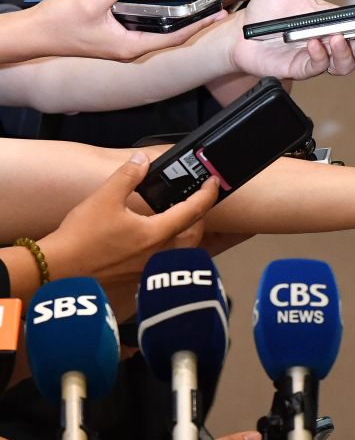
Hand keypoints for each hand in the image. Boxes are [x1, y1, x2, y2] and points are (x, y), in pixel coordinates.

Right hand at [21, 0, 223, 61]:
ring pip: (152, 18)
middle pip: (169, 29)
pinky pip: (132, 10)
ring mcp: (120, 37)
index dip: (199, 25)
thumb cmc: (56, 25)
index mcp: (129, 45)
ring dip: (166, 0)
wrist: (29, 34)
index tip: (218, 15)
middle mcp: (129, 44)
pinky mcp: (111, 28)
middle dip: (189, 12)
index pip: (175, 37)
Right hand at [39, 151, 218, 293]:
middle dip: (199, 217)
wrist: (56, 270)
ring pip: (181, 253)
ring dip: (186, 236)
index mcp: (155, 234)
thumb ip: (128, 176)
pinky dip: (169, 252)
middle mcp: (158, 255)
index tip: (213, 182)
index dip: (207, 194)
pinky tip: (156, 244)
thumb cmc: (80, 238)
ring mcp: (149, 270)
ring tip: (179, 221)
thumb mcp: (104, 198)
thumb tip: (142, 159)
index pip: (193, 211)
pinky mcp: (137, 279)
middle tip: (196, 201)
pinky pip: (164, 265)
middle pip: (194, 235)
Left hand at [228, 0, 354, 79]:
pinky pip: (320, 67)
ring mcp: (319, 56)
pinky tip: (314, 43)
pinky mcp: (303, 67)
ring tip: (337, 38)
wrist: (241, 30)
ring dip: (347, 53)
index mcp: (335, 20)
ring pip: (346, 64)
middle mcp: (331, 40)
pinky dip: (321, 56)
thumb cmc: (268, 7)